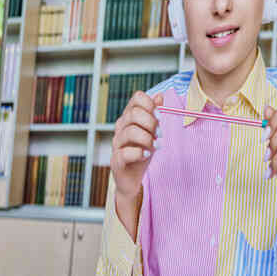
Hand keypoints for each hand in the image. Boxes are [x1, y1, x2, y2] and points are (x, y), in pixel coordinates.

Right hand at [108, 90, 158, 227]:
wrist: (132, 179)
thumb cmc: (142, 153)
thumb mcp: (152, 133)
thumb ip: (155, 114)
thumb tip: (160, 96)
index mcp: (129, 117)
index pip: (137, 98)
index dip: (150, 104)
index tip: (160, 116)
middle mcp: (120, 128)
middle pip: (134, 113)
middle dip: (151, 123)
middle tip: (159, 134)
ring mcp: (116, 144)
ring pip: (130, 132)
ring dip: (147, 139)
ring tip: (155, 146)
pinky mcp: (116, 160)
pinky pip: (126, 153)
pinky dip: (139, 153)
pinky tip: (146, 156)